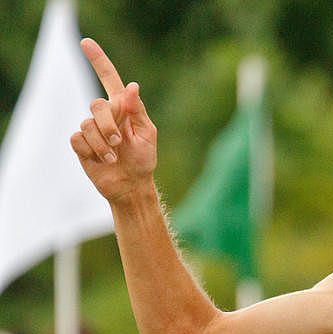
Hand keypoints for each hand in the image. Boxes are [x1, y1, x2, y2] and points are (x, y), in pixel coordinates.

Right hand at [70, 38, 156, 202]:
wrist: (131, 185)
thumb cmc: (143, 159)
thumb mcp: (147, 134)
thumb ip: (137, 110)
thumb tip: (133, 86)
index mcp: (123, 108)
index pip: (109, 79)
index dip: (98, 60)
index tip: (86, 43)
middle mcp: (105, 115)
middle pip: (96, 105)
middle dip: (108, 124)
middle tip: (119, 141)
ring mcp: (92, 129)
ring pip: (87, 124)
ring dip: (102, 143)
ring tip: (113, 157)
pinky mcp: (81, 143)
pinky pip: (78, 138)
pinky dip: (92, 151)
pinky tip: (101, 160)